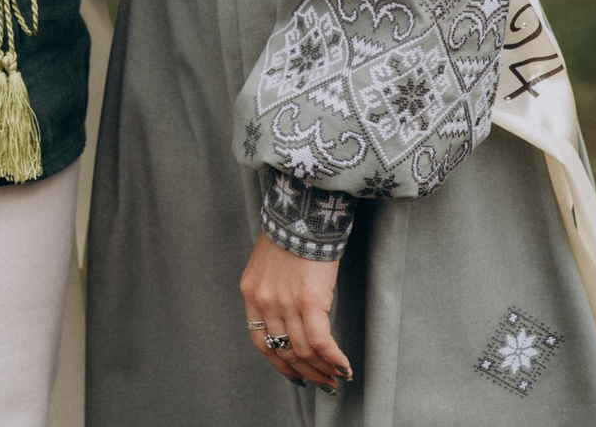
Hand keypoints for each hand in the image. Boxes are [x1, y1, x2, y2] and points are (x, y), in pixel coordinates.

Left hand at [240, 233, 351, 389]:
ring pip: (304, 350)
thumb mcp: (268, 262)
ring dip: (322, 369)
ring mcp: (285, 303)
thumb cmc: (291, 231)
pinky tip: (344, 366)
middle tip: (323, 383)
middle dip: (305, 372)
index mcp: (251, 293)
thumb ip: (273, 289)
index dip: (280, 362)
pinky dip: (333, 358)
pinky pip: (321, 341)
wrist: (302, 211)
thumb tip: (290, 314)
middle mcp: (264, 302)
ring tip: (336, 378)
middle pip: (284, 350)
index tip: (296, 375)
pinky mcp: (309, 301)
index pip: (261, 341)